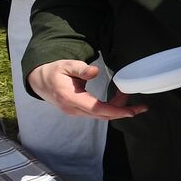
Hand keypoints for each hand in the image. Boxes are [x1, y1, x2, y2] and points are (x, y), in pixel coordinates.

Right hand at [28, 60, 145, 120]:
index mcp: (70, 98)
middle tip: (141, 106)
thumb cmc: (54, 71)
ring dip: (117, 108)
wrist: (39, 81)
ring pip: (101, 115)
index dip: (116, 111)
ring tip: (128, 95)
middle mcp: (73, 109)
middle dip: (123, 111)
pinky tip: (119, 99)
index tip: (132, 112)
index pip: (97, 109)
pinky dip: (110, 107)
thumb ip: (81, 68)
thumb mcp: (66, 65)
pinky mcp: (78, 111)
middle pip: (102, 115)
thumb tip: (94, 71)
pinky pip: (97, 112)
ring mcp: (75, 112)